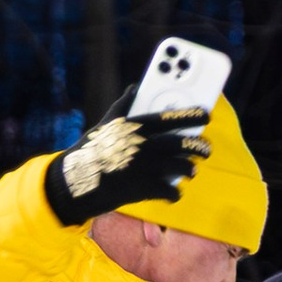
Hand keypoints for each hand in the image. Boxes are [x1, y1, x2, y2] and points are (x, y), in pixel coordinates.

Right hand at [43, 107, 210, 227]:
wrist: (74, 184)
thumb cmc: (89, 152)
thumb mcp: (104, 125)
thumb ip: (123, 106)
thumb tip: (135, 87)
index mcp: (136, 127)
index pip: (171, 117)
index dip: (192, 115)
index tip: (207, 115)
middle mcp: (143, 145)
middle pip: (183, 144)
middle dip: (200, 147)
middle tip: (205, 149)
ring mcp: (145, 167)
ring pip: (181, 167)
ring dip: (189, 170)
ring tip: (191, 171)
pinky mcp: (143, 188)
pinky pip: (169, 191)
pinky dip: (174, 194)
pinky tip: (173, 194)